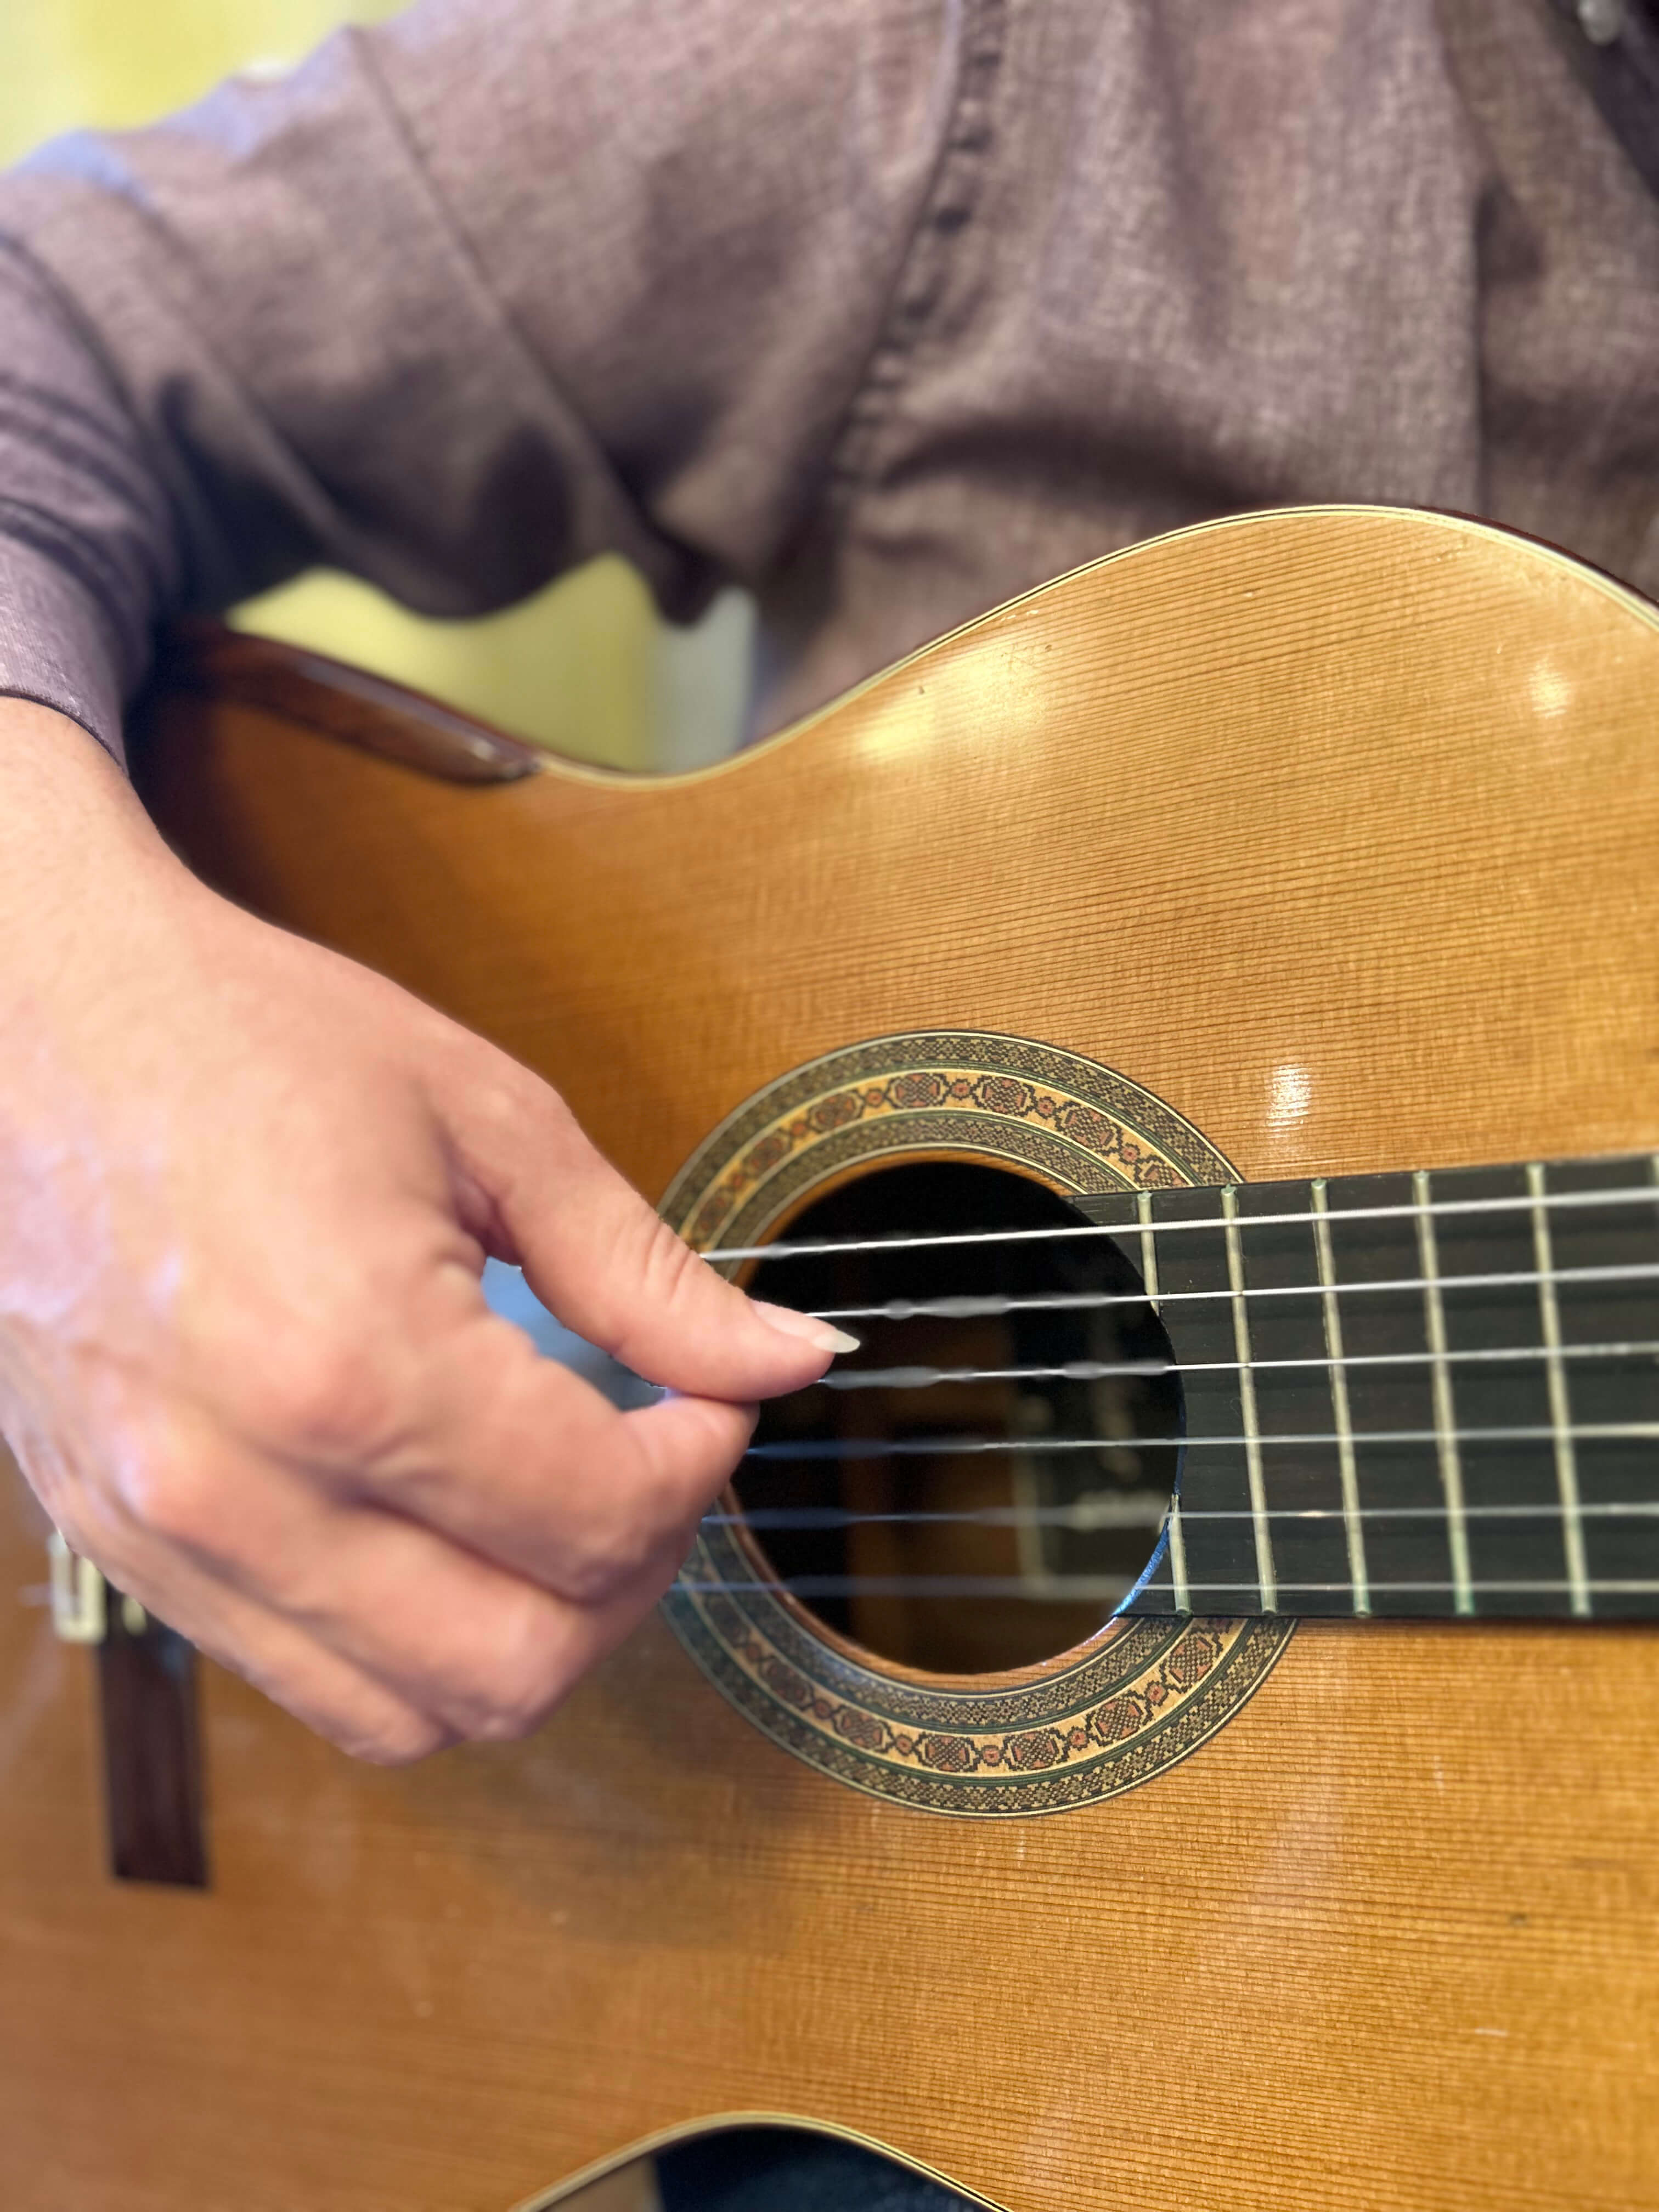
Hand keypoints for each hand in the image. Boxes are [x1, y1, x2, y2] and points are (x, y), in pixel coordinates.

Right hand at [0, 701, 845, 1761]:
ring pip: (413, 1715)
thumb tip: (790, 1358)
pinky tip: (443, 1527)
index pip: (599, 1520)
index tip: (710, 1400)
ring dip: (528, 1631)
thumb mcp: (489, 1124)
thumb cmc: (247, 1041)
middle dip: (633, 1575)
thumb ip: (645, 1273)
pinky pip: (307, 1681)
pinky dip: (413, 1642)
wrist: (34, 1022)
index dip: (700, 1466)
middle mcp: (245, 1488)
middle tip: (649, 1463)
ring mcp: (168, 1538)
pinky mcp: (126, 1552)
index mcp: (352, 1363)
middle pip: (520, 1665)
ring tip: (555, 1508)